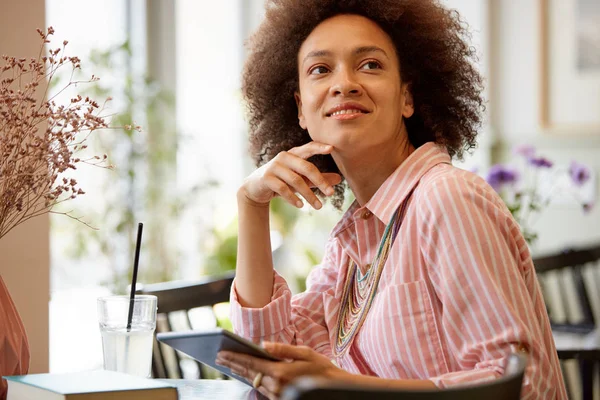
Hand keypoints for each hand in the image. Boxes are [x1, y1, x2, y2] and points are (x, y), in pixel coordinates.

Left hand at [216, 342, 349, 399]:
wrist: (334, 389)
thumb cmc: (322, 369)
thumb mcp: (305, 353)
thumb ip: (283, 349)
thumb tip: (264, 345)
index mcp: (281, 372)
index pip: (252, 364)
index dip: (235, 358)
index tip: (222, 353)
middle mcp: (276, 386)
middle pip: (249, 374)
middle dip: (234, 364)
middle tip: (219, 357)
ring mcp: (278, 395)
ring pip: (255, 382)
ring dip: (242, 372)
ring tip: (230, 363)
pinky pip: (263, 389)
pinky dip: (254, 379)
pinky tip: (247, 373)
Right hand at [239, 142, 341, 209]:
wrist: (256, 188)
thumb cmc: (282, 180)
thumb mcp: (301, 178)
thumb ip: (318, 178)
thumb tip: (339, 179)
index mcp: (294, 154)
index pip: (308, 148)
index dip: (319, 147)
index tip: (332, 148)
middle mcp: (284, 157)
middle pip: (306, 167)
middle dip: (320, 181)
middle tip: (331, 194)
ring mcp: (274, 167)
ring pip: (296, 180)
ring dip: (309, 195)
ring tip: (319, 206)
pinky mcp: (266, 178)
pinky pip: (283, 188)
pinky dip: (293, 198)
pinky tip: (301, 205)